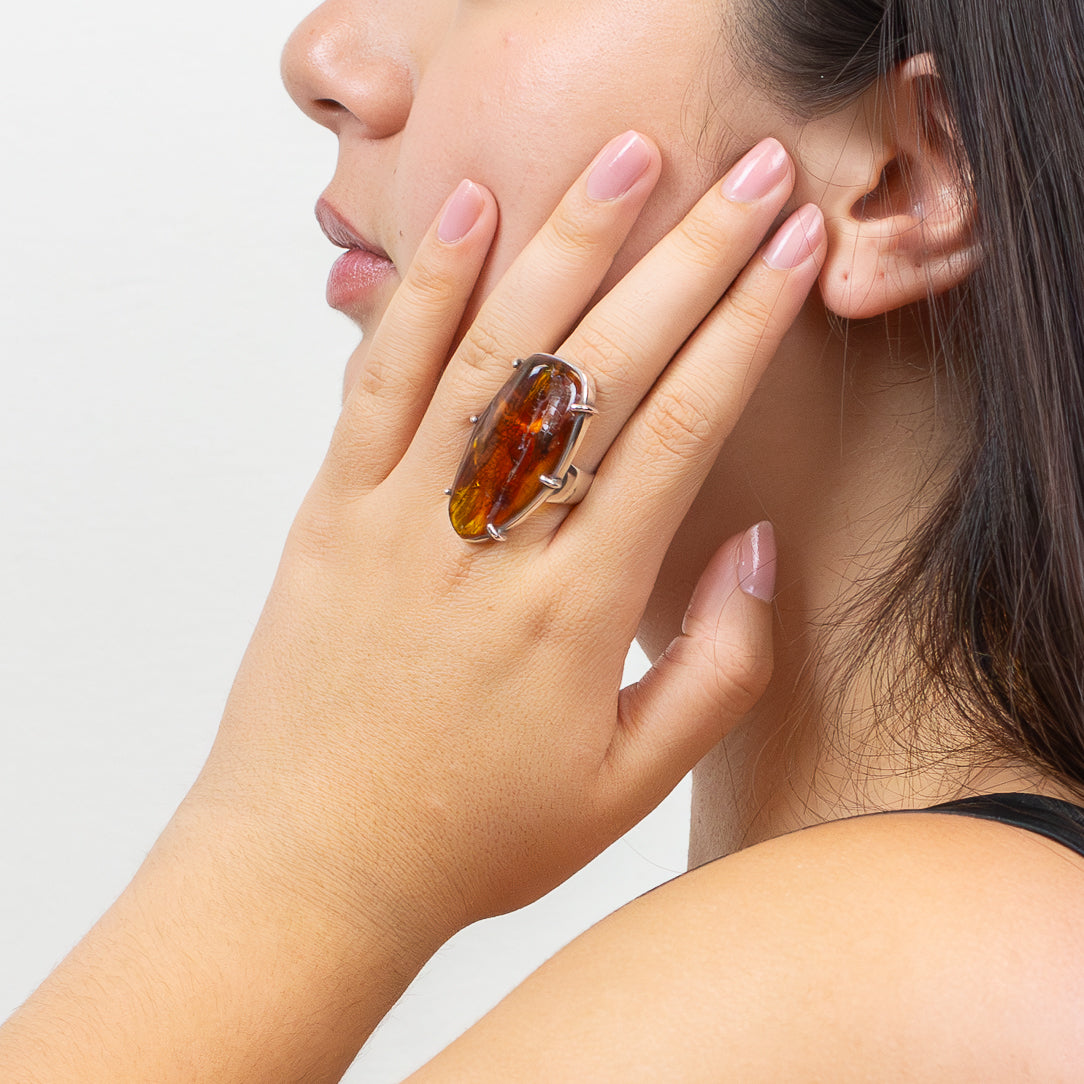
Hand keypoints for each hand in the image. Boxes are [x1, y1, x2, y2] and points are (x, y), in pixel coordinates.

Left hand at [198, 132, 824, 944]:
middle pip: (606, 368)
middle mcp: (492, 545)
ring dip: (567, 244)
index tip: (789, 252)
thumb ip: (716, 668)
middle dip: (690, 257)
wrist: (310, 861)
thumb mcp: (625, 785)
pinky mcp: (331, 512)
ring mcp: (401, 518)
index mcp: (577, 612)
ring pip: (495, 351)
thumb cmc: (472, 834)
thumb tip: (756, 546)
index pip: (680, 431)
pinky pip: (378, 382)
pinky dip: (424, 292)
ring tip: (629, 161)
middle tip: (750, 173)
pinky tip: (471, 216)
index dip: (745, 329)